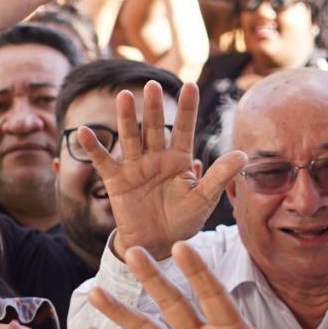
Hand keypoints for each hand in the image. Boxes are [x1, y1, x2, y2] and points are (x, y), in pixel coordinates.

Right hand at [74, 81, 242, 259]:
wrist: (158, 243)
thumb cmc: (183, 220)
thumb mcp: (204, 198)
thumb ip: (220, 176)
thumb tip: (244, 155)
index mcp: (180, 159)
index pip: (185, 128)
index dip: (188, 108)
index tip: (190, 85)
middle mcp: (157, 157)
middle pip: (155, 128)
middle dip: (155, 107)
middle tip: (152, 85)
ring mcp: (135, 167)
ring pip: (131, 137)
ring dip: (127, 118)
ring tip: (124, 96)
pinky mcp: (117, 180)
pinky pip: (103, 161)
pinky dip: (93, 147)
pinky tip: (84, 131)